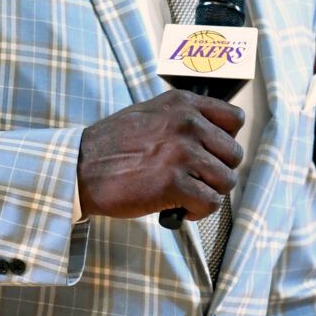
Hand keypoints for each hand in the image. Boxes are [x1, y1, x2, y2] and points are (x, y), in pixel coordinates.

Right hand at [76, 90, 243, 219]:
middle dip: (218, 172)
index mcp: (183, 104)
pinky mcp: (174, 183)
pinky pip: (211, 203)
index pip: (235, 119)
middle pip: (234, 154)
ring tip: (187, 194)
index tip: (212, 153)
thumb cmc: (112, 145)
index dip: (227, 141)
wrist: (80, 168)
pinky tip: (179, 208)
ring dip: (209, 193)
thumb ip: (183, 119)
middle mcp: (187, 123)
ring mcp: (182, 153)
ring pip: (226, 180)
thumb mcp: (151, 113)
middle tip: (195, 180)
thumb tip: (213, 138)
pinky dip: (198, 211)